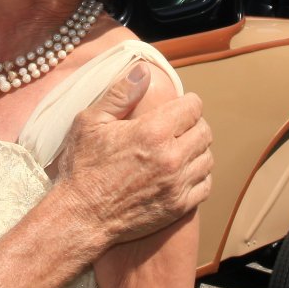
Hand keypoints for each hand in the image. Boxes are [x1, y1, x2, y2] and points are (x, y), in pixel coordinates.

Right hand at [52, 65, 212, 246]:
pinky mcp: (179, 206)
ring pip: (207, 158)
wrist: (81, 216)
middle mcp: (172, 157)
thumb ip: (121, 94)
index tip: (179, 106)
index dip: (187, 103)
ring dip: (197, 151)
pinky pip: (205, 185)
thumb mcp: (90, 122)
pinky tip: (182, 173)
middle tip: (178, 128)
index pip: (193, 107)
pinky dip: (198, 176)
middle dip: (194, 125)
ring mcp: (178, 184)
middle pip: (205, 131)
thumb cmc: (82, 167)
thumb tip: (144, 71)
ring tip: (180, 150)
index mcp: (153, 131)